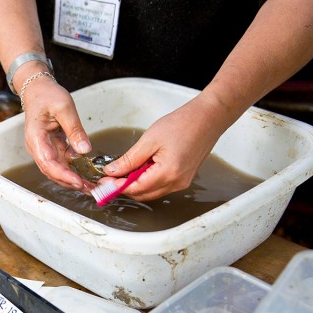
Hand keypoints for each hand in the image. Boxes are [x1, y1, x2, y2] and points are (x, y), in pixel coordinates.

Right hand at [22, 77, 93, 190]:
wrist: (37, 90)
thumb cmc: (47, 95)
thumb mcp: (64, 108)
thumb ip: (75, 130)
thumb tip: (85, 151)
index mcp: (36, 138)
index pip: (48, 163)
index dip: (63, 175)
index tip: (78, 182)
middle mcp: (37, 148)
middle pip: (52, 172)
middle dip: (71, 182)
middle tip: (91, 189)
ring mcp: (44, 149)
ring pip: (57, 170)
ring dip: (73, 179)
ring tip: (91, 186)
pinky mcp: (52, 149)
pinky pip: (62, 163)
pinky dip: (74, 170)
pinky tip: (87, 173)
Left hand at [101, 96, 225, 200]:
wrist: (209, 118)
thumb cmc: (183, 124)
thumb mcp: (149, 140)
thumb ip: (129, 160)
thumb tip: (112, 172)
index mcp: (168, 173)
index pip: (135, 189)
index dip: (116, 186)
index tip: (104, 180)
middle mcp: (176, 182)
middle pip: (142, 194)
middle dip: (124, 187)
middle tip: (110, 176)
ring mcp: (182, 182)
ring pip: (151, 192)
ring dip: (135, 185)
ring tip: (124, 170)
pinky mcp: (183, 178)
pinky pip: (160, 186)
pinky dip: (147, 181)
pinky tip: (140, 169)